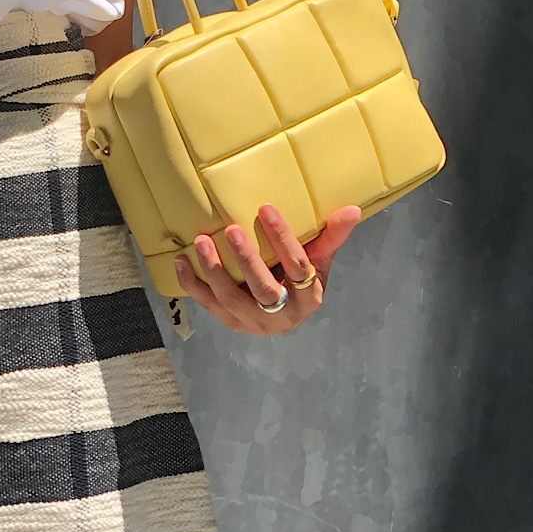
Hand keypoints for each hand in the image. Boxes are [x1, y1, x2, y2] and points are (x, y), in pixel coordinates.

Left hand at [174, 204, 361, 335]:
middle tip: (231, 230)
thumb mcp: (319, 261)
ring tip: (201, 242)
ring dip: (214, 271)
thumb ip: (331, 236)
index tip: (266, 208)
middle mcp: (281, 315)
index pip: (298, 267)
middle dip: (246, 260)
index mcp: (308, 297)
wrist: (285, 316)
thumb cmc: (301, 280)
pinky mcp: (230, 322)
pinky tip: (180, 261)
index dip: (283, 239)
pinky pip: (208, 305)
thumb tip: (353, 209)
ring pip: (231, 299)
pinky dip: (191, 284)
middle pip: (263, 289)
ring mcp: (253, 322)